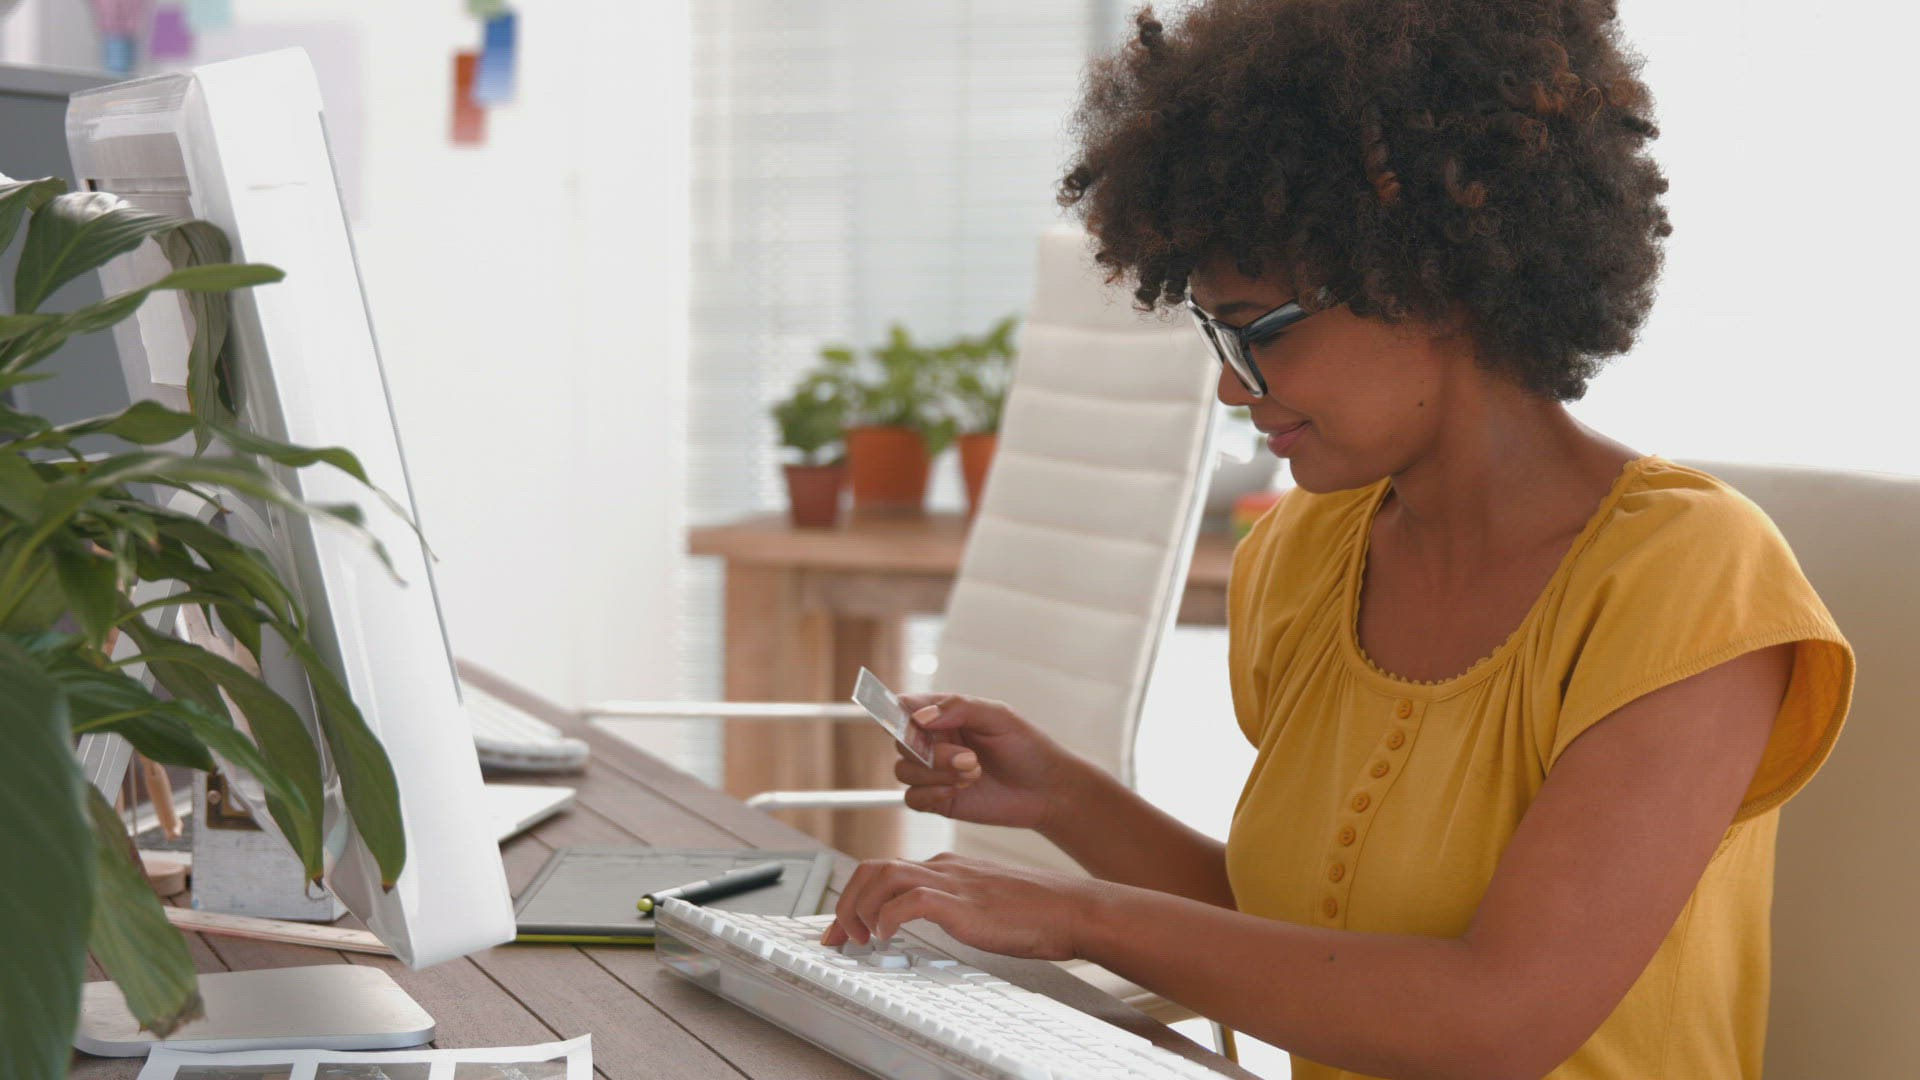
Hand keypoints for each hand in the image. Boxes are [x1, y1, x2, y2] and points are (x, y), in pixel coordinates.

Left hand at [820, 852, 1102, 960]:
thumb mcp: (983, 902)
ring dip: (860, 908)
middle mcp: (943, 867)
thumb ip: (955, 905)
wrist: (1071, 908)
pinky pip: (910, 900)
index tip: (846, 926)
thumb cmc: (1037, 911)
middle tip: (838, 936)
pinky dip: (888, 918)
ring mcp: (952, 882)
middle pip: (873, 868)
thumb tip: (928, 922)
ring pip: (883, 876)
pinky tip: (887, 936)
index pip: (885, 869)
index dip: (856, 896)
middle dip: (845, 901)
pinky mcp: (962, 902)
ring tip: (859, 938)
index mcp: (947, 867)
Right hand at [892, 692, 1077, 830]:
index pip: (904, 707)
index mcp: (943, 714)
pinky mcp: (936, 799)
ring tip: (973, 774)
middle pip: (900, 741)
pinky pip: (912, 798)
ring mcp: (933, 771)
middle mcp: (933, 740)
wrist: (1046, 790)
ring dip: (936, 773)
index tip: (913, 723)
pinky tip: (959, 790)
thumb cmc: (1026, 747)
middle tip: (969, 758)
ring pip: (903, 770)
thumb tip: (920, 717)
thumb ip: (959, 708)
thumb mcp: (998, 716)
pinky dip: (931, 794)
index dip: (898, 713)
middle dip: (930, 752)